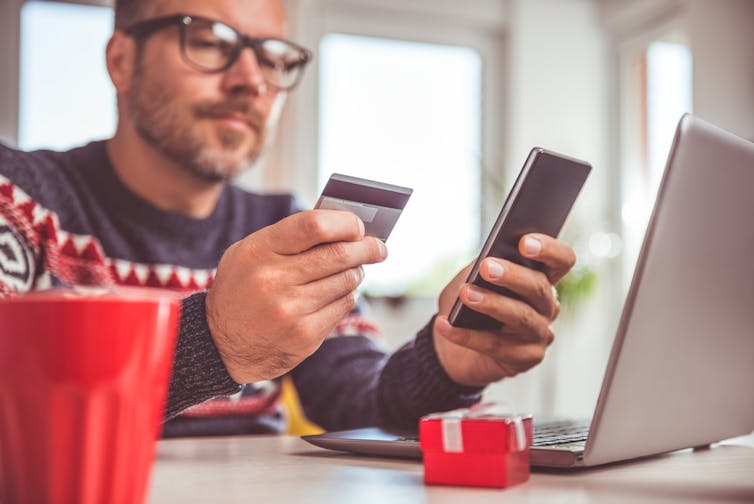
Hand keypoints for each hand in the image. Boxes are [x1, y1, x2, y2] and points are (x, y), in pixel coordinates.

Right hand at [206, 210, 386, 383]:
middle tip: (379, 247)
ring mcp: (291, 311)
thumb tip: (341, 225)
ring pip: (346, 281)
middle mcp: (275, 281)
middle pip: (338, 255)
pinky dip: (347, 296)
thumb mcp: (249, 254)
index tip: (359, 225)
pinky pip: (342, 307)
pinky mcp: (304, 336)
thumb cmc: (241, 288)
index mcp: (259, 252)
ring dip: (356, 272)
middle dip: (366, 248)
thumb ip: (288, 238)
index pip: (313, 225)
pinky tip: (340, 292)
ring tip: (354, 269)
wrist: (218, 345)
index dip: (344, 222)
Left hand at [433, 234, 575, 386]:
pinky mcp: (526, 359)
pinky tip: (445, 325)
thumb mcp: (471, 278)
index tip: (523, 242)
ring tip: (466, 294)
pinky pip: (498, 346)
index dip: (549, 250)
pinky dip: (468, 336)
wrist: (450, 347)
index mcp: (541, 278)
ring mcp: (540, 335)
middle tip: (487, 267)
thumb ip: (482, 267)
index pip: (561, 260)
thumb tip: (488, 261)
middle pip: (540, 288)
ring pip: (522, 317)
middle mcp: (547, 307)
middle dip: (513, 276)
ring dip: (492, 304)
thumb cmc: (466, 305)